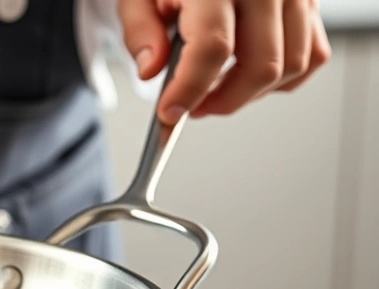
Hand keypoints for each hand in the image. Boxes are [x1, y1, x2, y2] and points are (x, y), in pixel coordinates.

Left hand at [118, 0, 330, 124]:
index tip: (169, 113)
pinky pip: (311, 54)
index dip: (190, 89)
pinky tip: (246, 76)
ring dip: (251, 93)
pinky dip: (282, 78)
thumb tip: (151, 70)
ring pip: (291, 66)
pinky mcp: (311, 1)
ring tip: (215, 90)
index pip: (212, 46)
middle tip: (192, 106)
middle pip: (260, 65)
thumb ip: (141, 30)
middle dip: (223, 101)